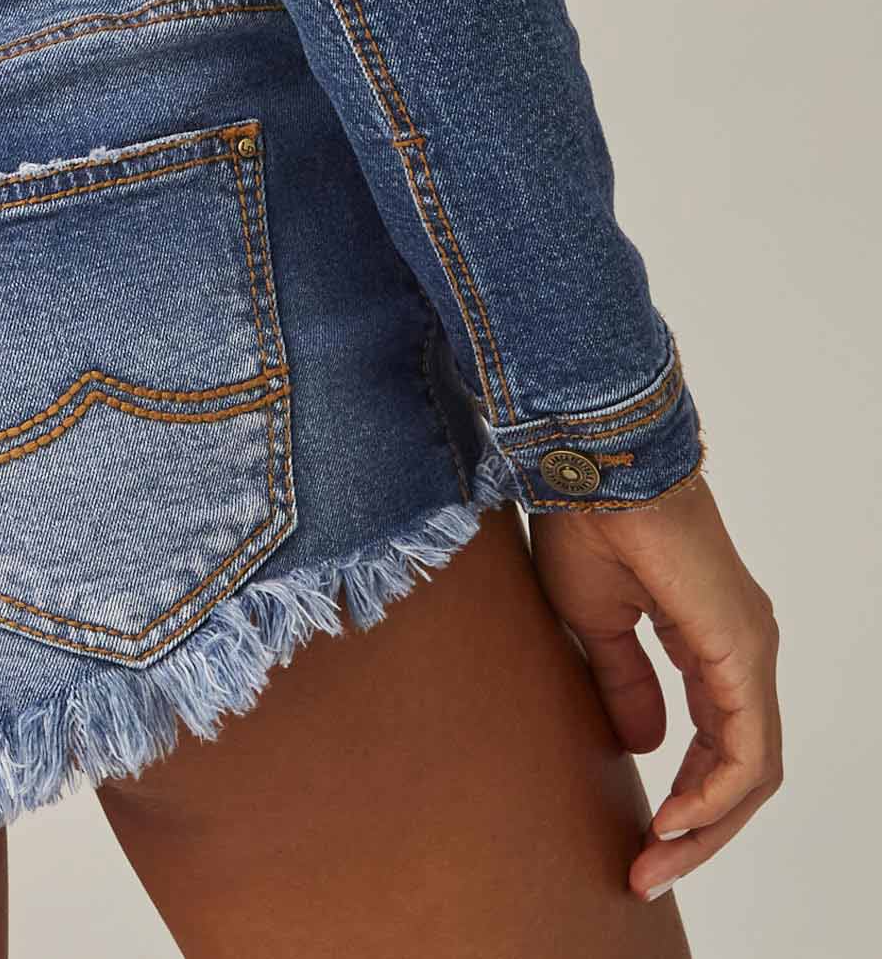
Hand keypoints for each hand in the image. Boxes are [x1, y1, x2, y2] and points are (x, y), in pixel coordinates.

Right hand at [529, 470, 781, 900]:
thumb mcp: (595, 621)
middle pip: (742, 769)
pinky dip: (715, 794)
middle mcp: (744, 650)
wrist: (595, 464)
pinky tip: (675, 817)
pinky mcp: (743, 651)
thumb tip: (648, 745)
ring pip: (751, 769)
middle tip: (648, 871)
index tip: (639, 841)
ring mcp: (750, 650)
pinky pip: (746, 749)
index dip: (686, 801)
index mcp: (712, 639)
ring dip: (707, 825)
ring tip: (656, 858)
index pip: (719, 745)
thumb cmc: (586, 521)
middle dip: (699, 831)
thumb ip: (626, 682)